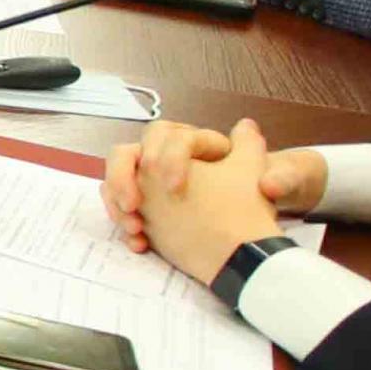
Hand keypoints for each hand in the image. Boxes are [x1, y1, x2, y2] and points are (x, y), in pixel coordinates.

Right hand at [103, 121, 327, 260]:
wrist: (243, 245)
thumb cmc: (250, 206)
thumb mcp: (254, 175)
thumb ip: (252, 147)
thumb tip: (245, 124)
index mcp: (189, 146)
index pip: (166, 137)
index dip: (167, 159)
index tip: (176, 188)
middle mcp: (163, 160)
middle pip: (125, 154)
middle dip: (123, 177)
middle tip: (134, 205)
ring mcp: (150, 187)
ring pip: (115, 182)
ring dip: (117, 203)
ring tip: (135, 228)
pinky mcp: (145, 211)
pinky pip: (119, 210)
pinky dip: (124, 224)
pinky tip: (141, 243)